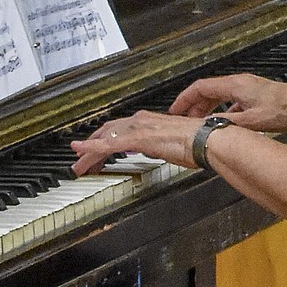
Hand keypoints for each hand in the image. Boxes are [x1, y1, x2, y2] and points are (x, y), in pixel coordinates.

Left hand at [71, 110, 196, 174]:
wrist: (207, 140)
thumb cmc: (199, 142)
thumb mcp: (174, 144)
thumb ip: (161, 145)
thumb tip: (158, 150)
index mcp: (150, 121)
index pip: (120, 129)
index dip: (105, 139)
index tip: (97, 151)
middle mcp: (142, 120)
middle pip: (108, 132)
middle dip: (92, 146)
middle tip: (82, 160)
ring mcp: (138, 128)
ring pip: (104, 139)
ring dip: (89, 152)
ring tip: (79, 166)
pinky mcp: (138, 138)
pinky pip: (108, 145)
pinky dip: (91, 149)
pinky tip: (81, 153)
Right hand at [167, 72, 286, 131]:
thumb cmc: (285, 111)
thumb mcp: (251, 121)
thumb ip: (226, 123)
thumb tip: (206, 127)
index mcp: (236, 85)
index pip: (200, 87)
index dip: (184, 98)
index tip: (174, 110)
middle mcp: (240, 83)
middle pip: (209, 91)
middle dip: (194, 105)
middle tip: (185, 121)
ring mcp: (249, 88)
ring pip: (220, 96)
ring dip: (208, 109)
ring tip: (201, 124)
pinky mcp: (256, 96)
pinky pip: (232, 101)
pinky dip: (223, 111)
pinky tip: (224, 124)